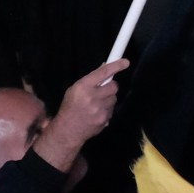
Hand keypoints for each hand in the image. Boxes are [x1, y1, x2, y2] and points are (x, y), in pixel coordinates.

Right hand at [35, 58, 128, 172]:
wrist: (68, 130)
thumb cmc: (70, 107)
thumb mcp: (74, 89)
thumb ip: (90, 80)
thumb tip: (105, 68)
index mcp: (83, 86)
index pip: (103, 72)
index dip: (116, 66)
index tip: (125, 62)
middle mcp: (92, 97)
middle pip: (114, 86)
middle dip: (111, 86)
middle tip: (103, 89)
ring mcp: (100, 109)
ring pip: (114, 98)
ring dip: (108, 99)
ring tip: (96, 104)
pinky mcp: (105, 119)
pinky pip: (112, 110)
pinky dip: (107, 109)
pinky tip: (96, 113)